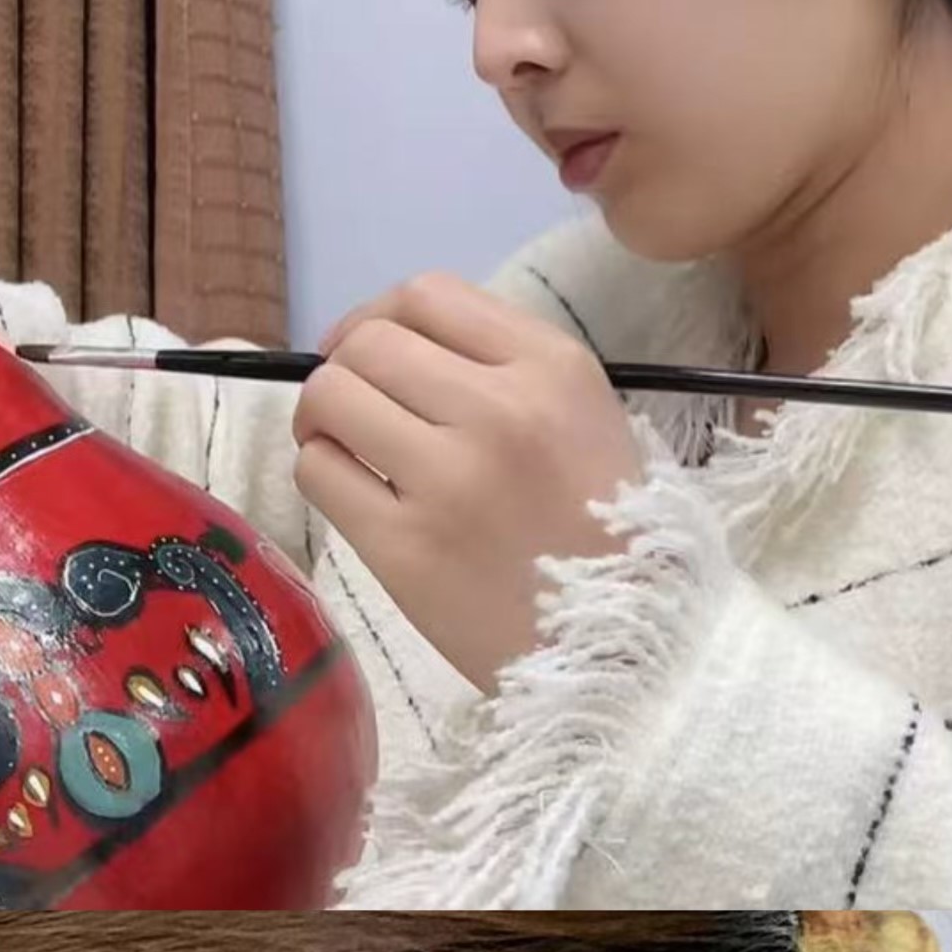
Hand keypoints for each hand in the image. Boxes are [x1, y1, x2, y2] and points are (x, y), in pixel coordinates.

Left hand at [292, 271, 643, 690]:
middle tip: (352, 412)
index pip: (428, 296)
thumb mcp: (593, 424)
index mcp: (553, 370)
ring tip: (344, 450)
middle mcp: (500, 411)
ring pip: (331, 398)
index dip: (378, 314)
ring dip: (322, 419)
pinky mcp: (408, 549)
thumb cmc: (616, 543)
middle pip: (368, 343)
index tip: (369, 351)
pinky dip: (323, 473)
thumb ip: (510, 373)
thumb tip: (399, 352)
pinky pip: (322, 474)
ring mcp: (449, 480)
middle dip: (343, 368)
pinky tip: (354, 495)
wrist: (629, 655)